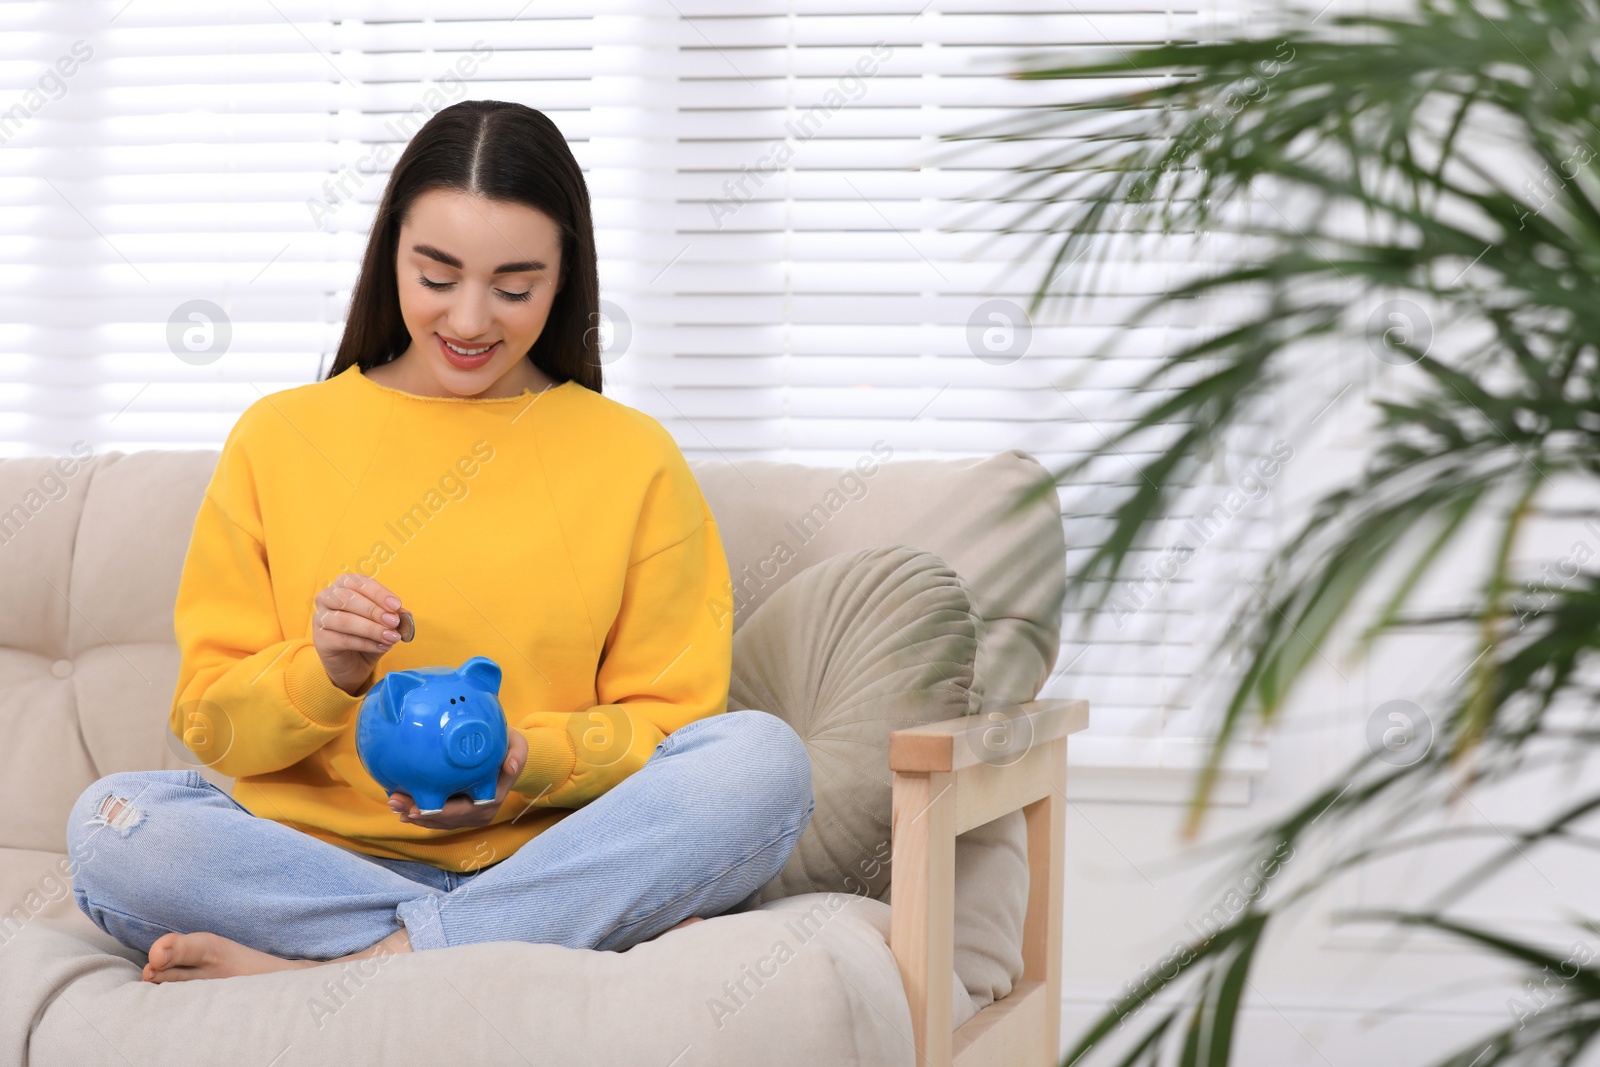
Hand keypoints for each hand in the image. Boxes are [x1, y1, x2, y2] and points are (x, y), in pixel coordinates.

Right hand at [313, 573, 404, 695]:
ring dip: (372, 629)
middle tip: (394, 622)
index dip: (379, 593)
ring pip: (345, 620)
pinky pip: (343, 640)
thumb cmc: (369, 634)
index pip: (359, 583)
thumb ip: (394, 614)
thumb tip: (405, 614)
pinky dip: (366, 643)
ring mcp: (320, 618)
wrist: (355, 661)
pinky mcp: (320, 640)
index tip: (397, 605)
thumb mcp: (385, 621)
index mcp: (343, 584)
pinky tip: (382, 647)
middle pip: (349, 599)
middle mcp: (327, 597)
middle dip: (375, 611)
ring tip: (392, 637)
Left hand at [387, 729, 528, 830]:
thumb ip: (517, 754)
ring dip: (415, 815)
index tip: (415, 808)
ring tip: (393, 803)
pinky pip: (440, 817)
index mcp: (492, 799)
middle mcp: (482, 813)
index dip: (438, 813)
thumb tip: (511, 766)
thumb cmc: (509, 747)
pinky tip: (402, 808)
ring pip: (440, 821)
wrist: (509, 755)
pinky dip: (421, 814)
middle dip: (418, 813)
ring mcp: (471, 816)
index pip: (462, 811)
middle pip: (446, 819)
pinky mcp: (462, 813)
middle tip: (394, 801)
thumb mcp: (518, 745)